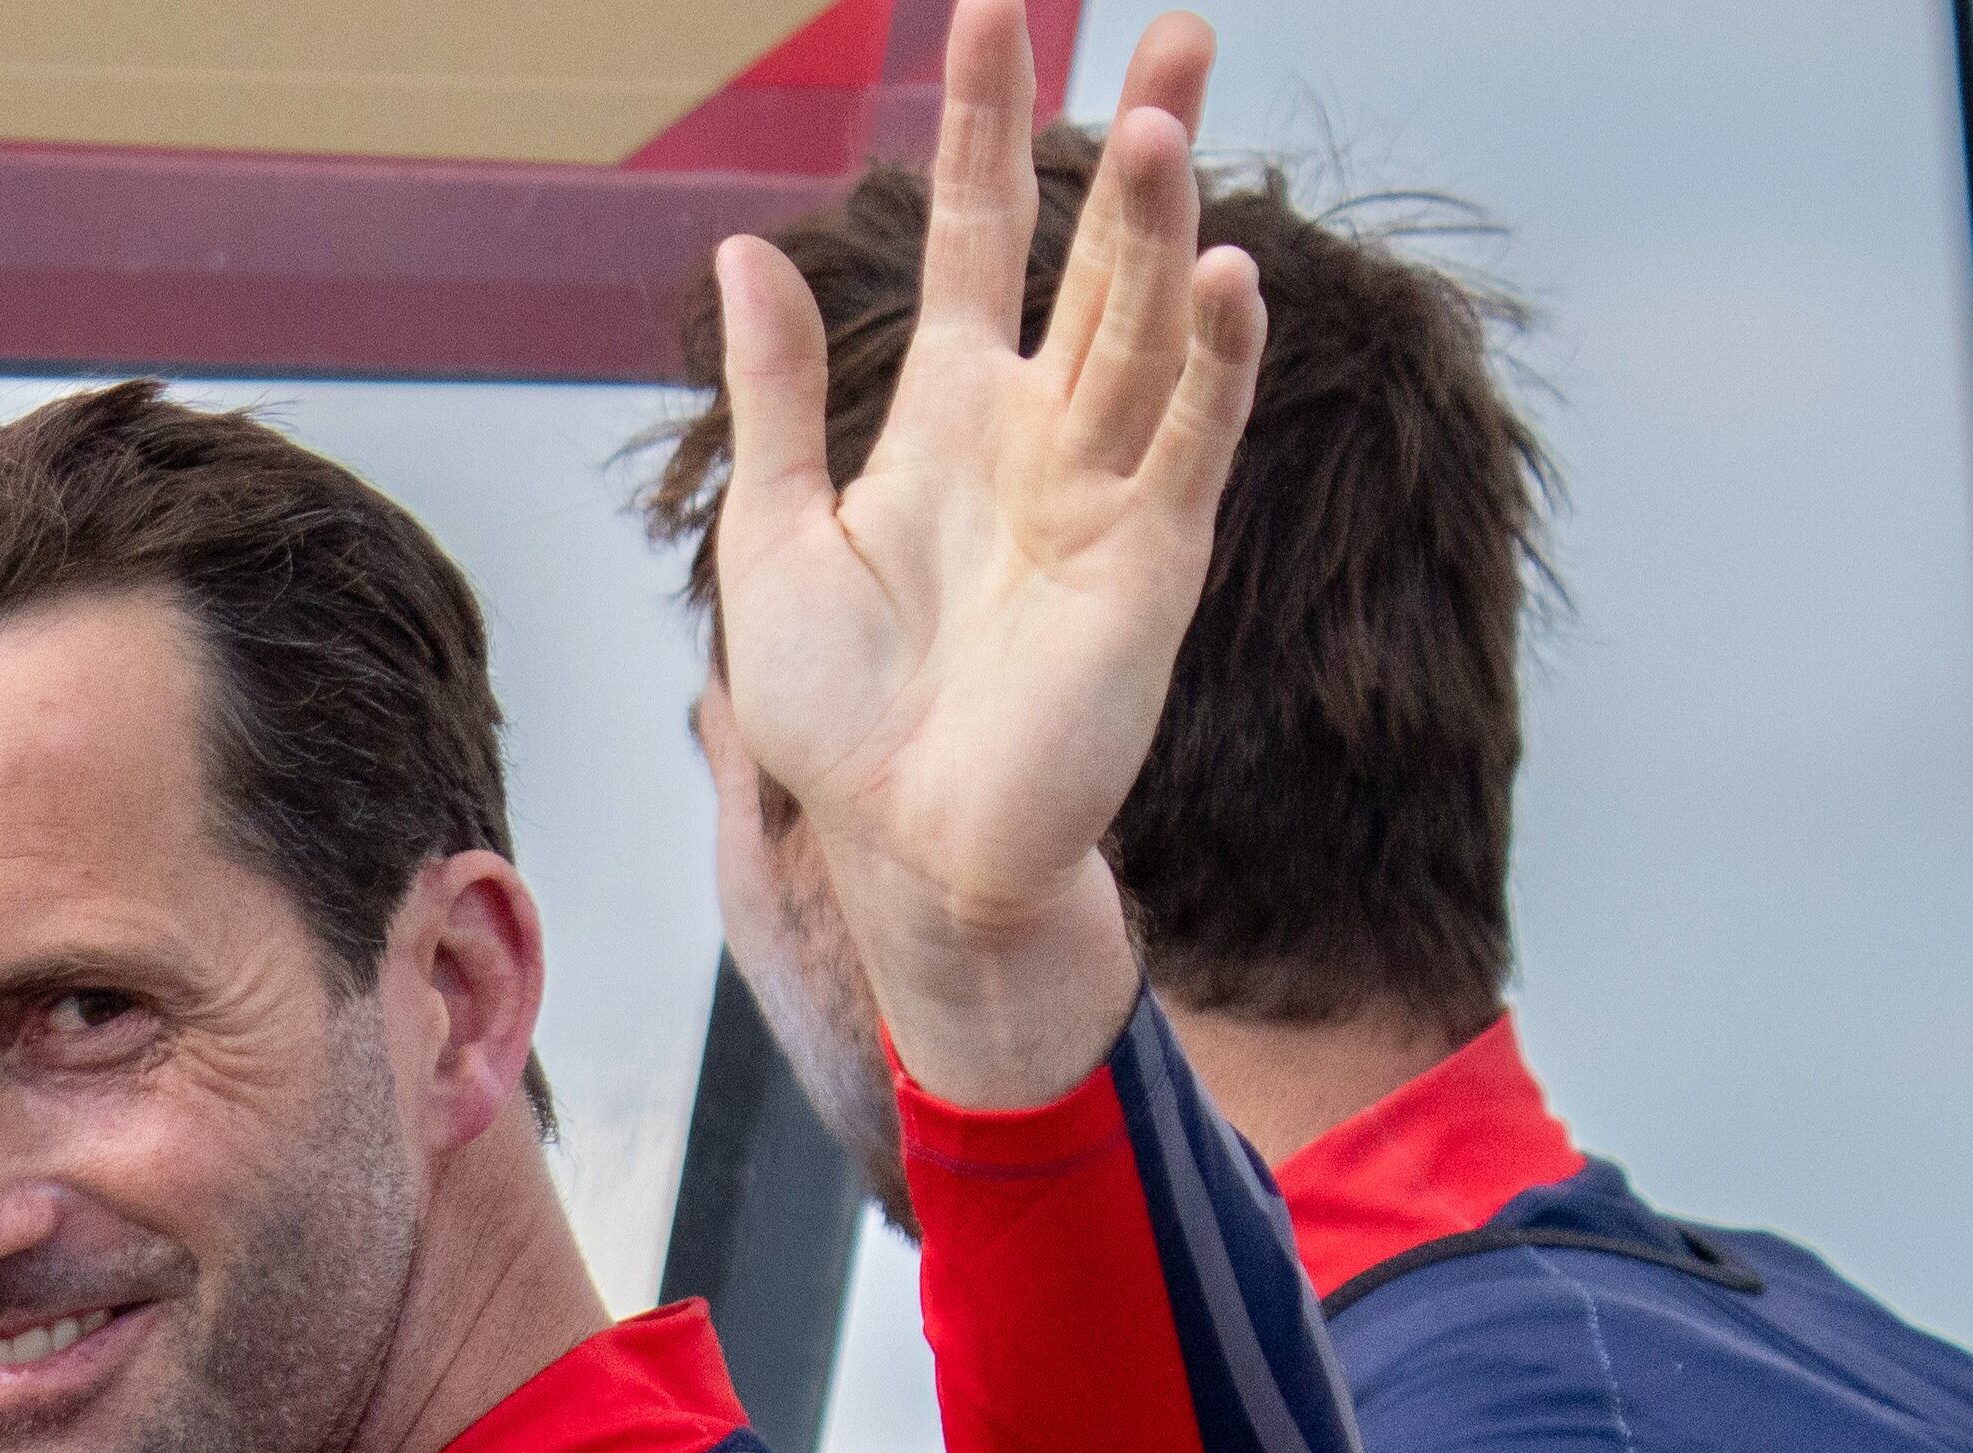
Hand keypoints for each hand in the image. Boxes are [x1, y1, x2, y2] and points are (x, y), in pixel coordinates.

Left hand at [708, 0, 1264, 1110]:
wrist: (901, 850)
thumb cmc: (842, 713)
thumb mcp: (775, 532)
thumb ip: (776, 393)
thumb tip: (742, 250)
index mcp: (948, 416)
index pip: (973, 237)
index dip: (981, 130)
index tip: (988, 13)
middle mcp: (1039, 433)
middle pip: (1095, 254)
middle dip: (1133, 140)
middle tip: (1180, 21)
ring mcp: (1104, 490)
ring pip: (1144, 327)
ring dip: (1160, 227)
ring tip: (1167, 117)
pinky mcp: (1150, 561)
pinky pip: (1191, 443)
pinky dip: (1213, 361)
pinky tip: (1230, 274)